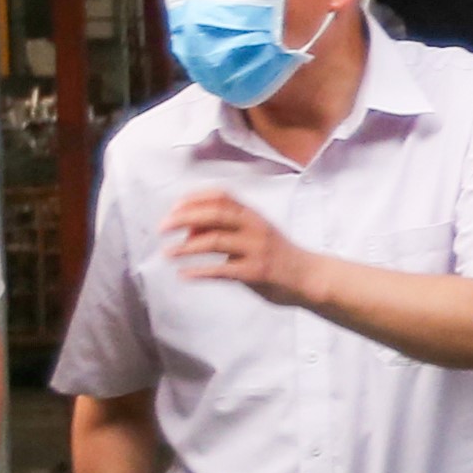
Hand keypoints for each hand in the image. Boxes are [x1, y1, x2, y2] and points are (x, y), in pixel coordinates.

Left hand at [163, 189, 311, 302]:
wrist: (309, 277)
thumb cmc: (277, 255)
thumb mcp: (254, 234)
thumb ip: (225, 229)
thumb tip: (189, 230)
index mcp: (253, 215)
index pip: (221, 196)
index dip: (195, 198)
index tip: (174, 207)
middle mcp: (255, 227)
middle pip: (215, 214)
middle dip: (184, 218)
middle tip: (163, 228)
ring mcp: (256, 249)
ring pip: (215, 241)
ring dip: (186, 247)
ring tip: (167, 253)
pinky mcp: (256, 273)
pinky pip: (222, 270)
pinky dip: (200, 272)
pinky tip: (184, 274)